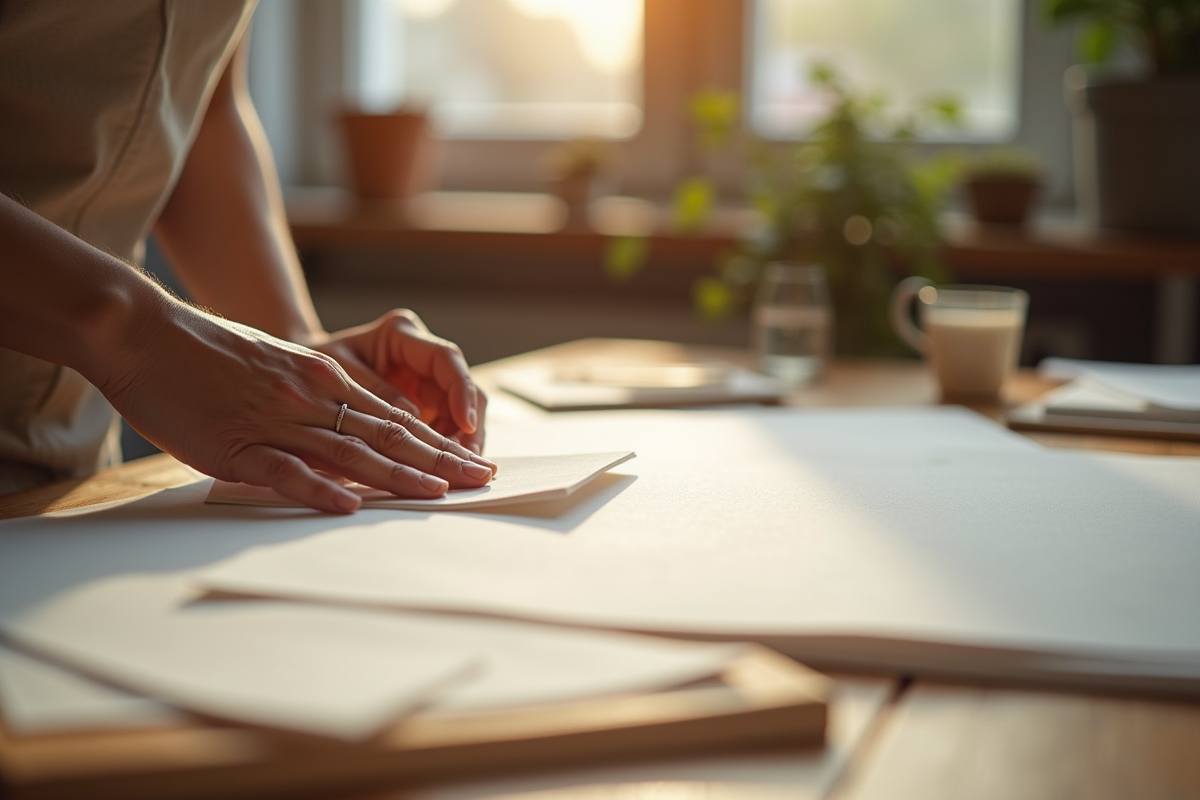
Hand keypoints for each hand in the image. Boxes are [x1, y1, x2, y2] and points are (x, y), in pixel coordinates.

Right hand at [99, 303, 496, 513]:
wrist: (145, 333)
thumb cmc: (210, 354)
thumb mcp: (279, 366)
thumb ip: (318, 395)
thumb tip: (355, 426)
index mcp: (324, 379)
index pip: (397, 417)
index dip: (438, 442)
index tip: (472, 460)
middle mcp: (312, 396)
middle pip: (390, 434)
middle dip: (440, 460)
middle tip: (481, 479)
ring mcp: (277, 420)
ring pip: (351, 452)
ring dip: (399, 475)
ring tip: (439, 493)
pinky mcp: (237, 444)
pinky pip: (286, 470)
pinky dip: (320, 489)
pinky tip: (350, 505)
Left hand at [308, 309, 487, 454]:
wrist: (293, 376)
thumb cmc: (307, 367)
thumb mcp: (334, 371)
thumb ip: (372, 390)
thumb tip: (412, 418)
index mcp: (400, 334)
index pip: (445, 359)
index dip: (460, 392)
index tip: (466, 423)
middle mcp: (420, 354)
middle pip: (462, 388)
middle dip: (469, 426)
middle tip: (468, 461)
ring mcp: (424, 381)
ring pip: (460, 411)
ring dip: (460, 442)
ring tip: (458, 471)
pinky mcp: (422, 405)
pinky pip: (444, 427)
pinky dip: (444, 450)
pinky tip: (442, 471)